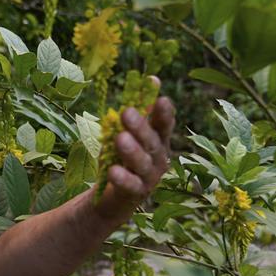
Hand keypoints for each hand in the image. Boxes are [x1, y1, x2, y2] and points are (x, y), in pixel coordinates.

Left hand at [94, 96, 174, 220]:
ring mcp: (150, 177)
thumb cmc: (122, 159)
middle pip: (152, 142)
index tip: (160, 98)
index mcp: (158, 140)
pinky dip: (123, 178)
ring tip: (120, 139)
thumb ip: (138, 111)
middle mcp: (159, 158)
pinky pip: (131, 185)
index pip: (164, 125)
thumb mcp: (127, 132)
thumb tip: (151, 79)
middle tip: (127, 112)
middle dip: (141, 127)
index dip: (163, 113)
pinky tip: (112, 170)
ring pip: (143, 163)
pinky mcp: (137, 194)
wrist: (112, 196)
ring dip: (132, 150)